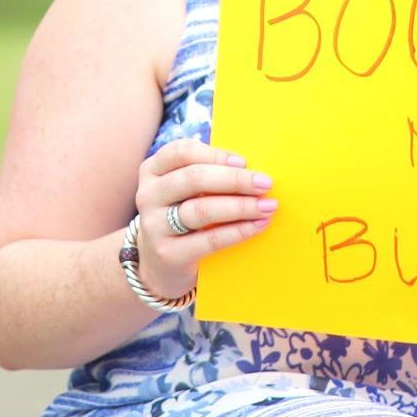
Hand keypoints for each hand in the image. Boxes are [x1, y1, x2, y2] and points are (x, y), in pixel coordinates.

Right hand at [133, 139, 275, 297]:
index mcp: (153, 170)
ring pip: (201, 210)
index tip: (244, 162)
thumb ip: (208, 175)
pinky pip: (209, 240)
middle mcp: (148, 194)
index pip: (182, 152)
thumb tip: (253, 168)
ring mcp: (154, 225)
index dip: (216, 154)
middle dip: (235, 180)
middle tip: (266, 183)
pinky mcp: (168, 254)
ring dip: (240, 206)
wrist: (161, 264)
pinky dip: (238, 231)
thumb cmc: (183, 216)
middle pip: (193, 178)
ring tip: (267, 206)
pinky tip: (258, 225)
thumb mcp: (185, 191)